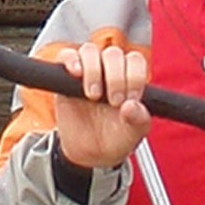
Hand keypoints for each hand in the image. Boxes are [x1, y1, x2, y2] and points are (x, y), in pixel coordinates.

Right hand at [53, 43, 150, 169]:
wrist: (90, 153)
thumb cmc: (115, 138)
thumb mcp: (132, 134)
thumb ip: (138, 120)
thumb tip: (132, 106)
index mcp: (130, 79)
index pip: (135, 61)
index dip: (134, 76)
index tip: (131, 98)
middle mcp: (109, 71)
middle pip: (113, 54)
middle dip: (115, 77)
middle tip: (113, 101)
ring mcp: (87, 72)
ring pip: (90, 51)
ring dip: (93, 70)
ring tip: (93, 95)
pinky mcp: (66, 77)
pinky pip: (66, 56)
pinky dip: (71, 60)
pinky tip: (75, 73)